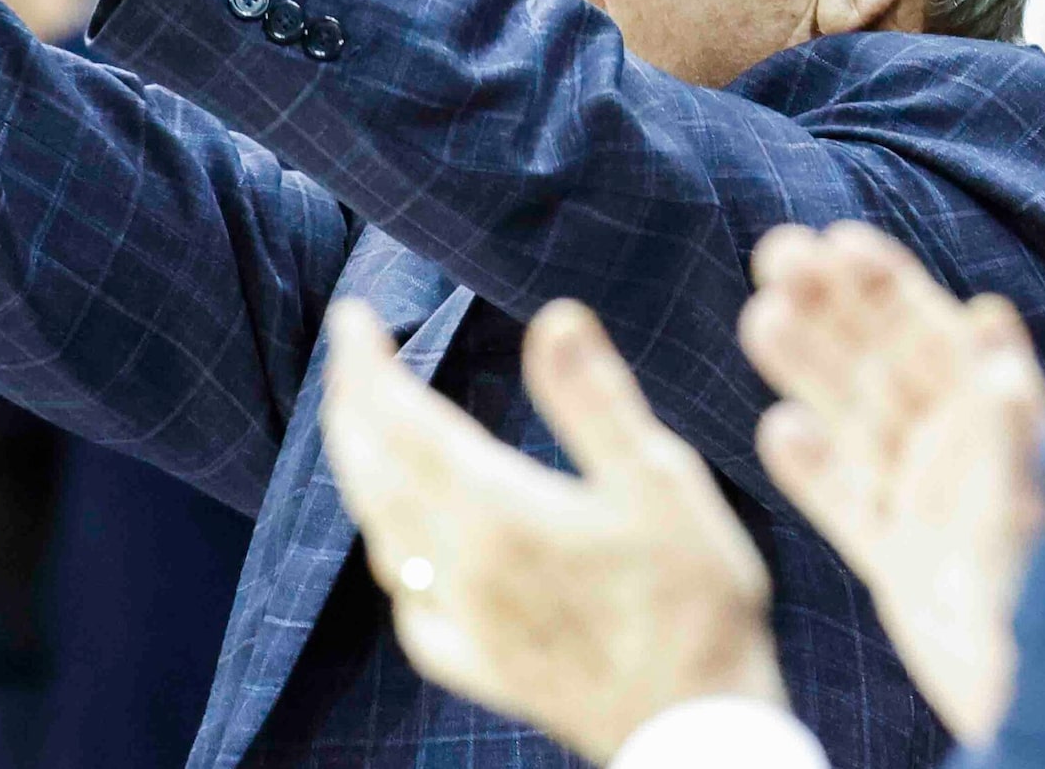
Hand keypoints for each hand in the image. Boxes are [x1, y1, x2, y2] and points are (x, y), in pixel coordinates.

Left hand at [321, 299, 786, 760]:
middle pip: (375, 474)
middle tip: (348, 355)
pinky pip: (406, 594)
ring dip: (362, 467)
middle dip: (352, 407)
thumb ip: (595, 399)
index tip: (351, 317)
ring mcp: (461, 622)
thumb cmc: (692, 601)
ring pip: (382, 530)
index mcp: (496, 513)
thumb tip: (553, 319)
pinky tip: (404, 540)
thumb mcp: (662, 481)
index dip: (367, 365)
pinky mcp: (475, 663)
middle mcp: (458, 568)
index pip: (403, 421)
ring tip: (364, 427)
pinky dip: (390, 544)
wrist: (696, 726)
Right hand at [739, 222, 1044, 746]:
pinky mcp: (901, 560)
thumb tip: (989, 313)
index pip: (936, 334)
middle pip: (885, 364)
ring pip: (856, 420)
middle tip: (775, 251)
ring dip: (809, 368)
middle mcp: (962, 451)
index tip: (839, 238)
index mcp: (1001, 419)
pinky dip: (811, 469)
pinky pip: (847, 503)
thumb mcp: (1031, 489)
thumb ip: (1003, 410)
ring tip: (760, 314)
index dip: (890, 284)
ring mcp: (928, 503)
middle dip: (834, 309)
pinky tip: (776, 428)